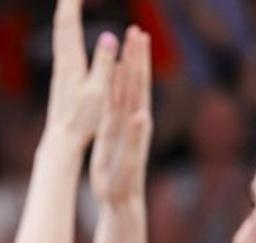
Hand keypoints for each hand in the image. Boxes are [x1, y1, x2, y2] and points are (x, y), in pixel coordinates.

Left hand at [43, 0, 118, 147]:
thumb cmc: (80, 122)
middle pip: (62, 23)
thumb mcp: (97, 93)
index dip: (72, 1)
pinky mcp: (63, 77)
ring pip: (62, 33)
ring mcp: (61, 70)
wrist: (60, 143)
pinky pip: (65, 44)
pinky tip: (72, 29)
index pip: (67, 23)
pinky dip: (69, 27)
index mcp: (70, 63)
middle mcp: (62, 63)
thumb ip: (103, 64)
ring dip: (68, 12)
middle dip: (69, 2)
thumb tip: (109, 36)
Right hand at [90, 27, 151, 205]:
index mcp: (136, 122)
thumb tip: (142, 115)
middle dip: (136, 56)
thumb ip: (136, 139)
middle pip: (135, 81)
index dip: (137, 63)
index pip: (137, 86)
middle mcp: (133, 118)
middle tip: (136, 30)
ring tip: (127, 45)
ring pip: (126, 89)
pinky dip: (114, 84)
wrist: (120, 199)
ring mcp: (123, 123)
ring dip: (127, 66)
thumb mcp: (129, 163)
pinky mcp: (113, 130)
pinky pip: (114, 102)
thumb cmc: (124, 184)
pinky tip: (113, 73)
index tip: (137, 40)